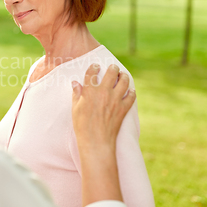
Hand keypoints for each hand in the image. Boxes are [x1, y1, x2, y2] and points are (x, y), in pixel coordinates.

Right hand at [71, 63, 136, 205]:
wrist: (96, 141)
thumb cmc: (82, 126)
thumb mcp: (75, 108)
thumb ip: (77, 94)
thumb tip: (75, 83)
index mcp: (90, 91)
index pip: (92, 73)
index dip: (94, 67)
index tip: (95, 66)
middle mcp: (104, 92)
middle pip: (111, 73)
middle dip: (113, 68)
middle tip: (113, 67)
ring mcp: (115, 100)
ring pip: (124, 82)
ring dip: (124, 76)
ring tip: (123, 75)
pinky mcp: (123, 109)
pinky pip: (131, 96)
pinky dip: (132, 92)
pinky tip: (130, 91)